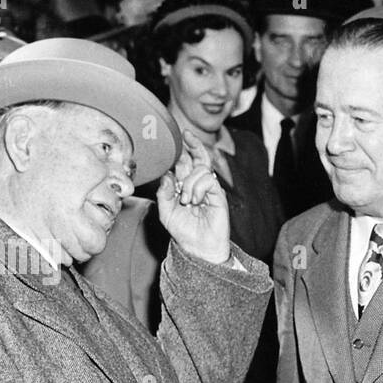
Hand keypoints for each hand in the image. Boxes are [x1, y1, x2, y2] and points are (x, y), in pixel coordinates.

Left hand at [156, 130, 230, 263]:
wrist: (197, 248)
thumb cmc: (183, 232)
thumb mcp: (165, 212)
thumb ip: (163, 193)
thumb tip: (167, 175)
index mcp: (184, 186)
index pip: (184, 162)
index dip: (183, 149)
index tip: (180, 135)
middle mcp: (198, 185)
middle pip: (198, 157)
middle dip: (193, 144)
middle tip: (187, 135)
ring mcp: (209, 189)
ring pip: (200, 170)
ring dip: (189, 183)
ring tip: (186, 201)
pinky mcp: (218, 195)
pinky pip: (208, 180)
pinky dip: (198, 188)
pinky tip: (195, 201)